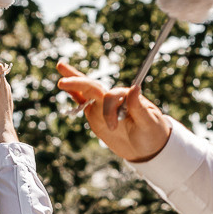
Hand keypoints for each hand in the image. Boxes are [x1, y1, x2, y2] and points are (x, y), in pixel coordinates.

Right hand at [56, 60, 171, 162]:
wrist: (148, 148)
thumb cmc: (152, 133)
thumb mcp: (148, 121)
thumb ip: (139, 106)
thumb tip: (135, 87)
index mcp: (125, 97)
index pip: (110, 96)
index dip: (109, 110)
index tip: (114, 127)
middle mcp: (112, 98)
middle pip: (93, 86)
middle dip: (78, 82)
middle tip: (62, 82)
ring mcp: (102, 106)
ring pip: (86, 90)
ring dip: (74, 80)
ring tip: (60, 65)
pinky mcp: (96, 116)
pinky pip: (83, 103)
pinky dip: (74, 94)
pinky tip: (65, 86)